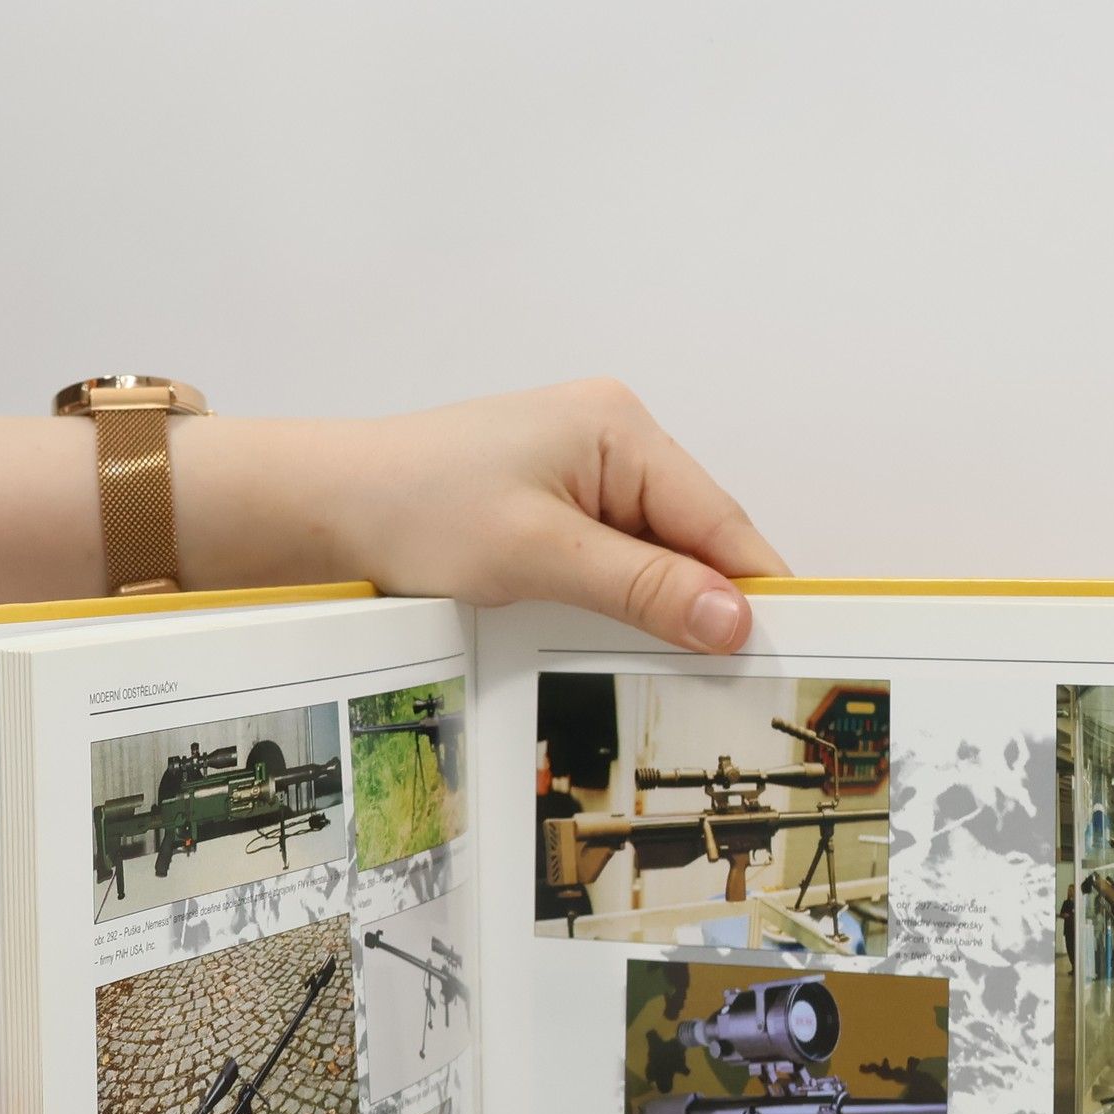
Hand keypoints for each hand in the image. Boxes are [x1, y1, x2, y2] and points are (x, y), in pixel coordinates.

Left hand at [330, 381, 789, 652]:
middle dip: (711, 606)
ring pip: (658, 557)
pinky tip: (625, 645)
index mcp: (620, 429)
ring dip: (665, 610)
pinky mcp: (557, 508)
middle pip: (696, 539)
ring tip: (683, 673)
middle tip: (739, 683)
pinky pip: (618, 562)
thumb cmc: (412, 508)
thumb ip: (642, 586)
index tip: (794, 649)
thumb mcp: (538, 554)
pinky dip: (626, 604)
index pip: (719, 521)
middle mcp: (613, 442)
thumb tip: (733, 620)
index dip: (755, 589)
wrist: (319, 507)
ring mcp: (584, 474)